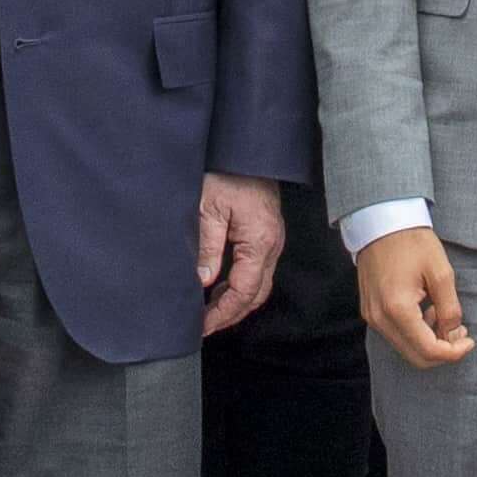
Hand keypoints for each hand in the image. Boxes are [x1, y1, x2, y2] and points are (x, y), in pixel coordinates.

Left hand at [197, 174, 286, 335]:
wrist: (248, 149)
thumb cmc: (227, 173)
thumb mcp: (208, 208)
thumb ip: (207, 247)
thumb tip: (203, 281)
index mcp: (260, 241)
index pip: (244, 291)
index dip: (223, 313)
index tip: (202, 326)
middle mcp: (272, 245)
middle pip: (256, 294)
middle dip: (231, 314)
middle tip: (205, 326)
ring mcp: (273, 240)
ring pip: (259, 284)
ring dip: (236, 301)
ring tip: (210, 312)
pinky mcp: (267, 234)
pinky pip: (258, 269)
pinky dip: (240, 284)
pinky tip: (220, 287)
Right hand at [353, 223, 472, 372]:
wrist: (382, 222)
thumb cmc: (412, 242)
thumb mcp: (441, 272)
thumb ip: (450, 308)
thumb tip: (454, 334)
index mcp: (397, 308)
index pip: (428, 350)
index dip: (454, 352)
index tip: (469, 341)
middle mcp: (380, 318)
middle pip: (416, 357)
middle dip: (443, 352)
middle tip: (460, 332)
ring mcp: (372, 316)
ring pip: (405, 348)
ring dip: (429, 342)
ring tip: (443, 316)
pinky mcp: (370, 311)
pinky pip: (395, 335)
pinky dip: (415, 333)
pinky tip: (426, 311)